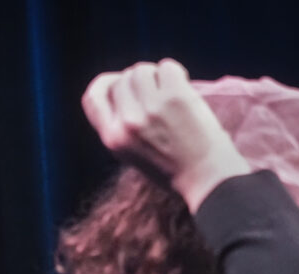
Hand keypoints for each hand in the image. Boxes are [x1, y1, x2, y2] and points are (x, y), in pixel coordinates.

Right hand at [81, 58, 249, 210]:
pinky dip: (177, 73)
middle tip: (157, 92)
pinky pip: (167, 67)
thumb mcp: (131, 154)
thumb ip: (120, 125)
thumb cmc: (172, 170)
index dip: (106, 84)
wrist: (207, 180)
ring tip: (170, 92)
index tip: (119, 82)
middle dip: (138, 80)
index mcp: (113, 138)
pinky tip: (184, 89)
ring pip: (142, 70)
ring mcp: (150, 108)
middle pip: (122, 79)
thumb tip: (121, 89)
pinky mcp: (174, 97)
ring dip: (157, 75)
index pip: (92, 97)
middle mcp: (127, 122)